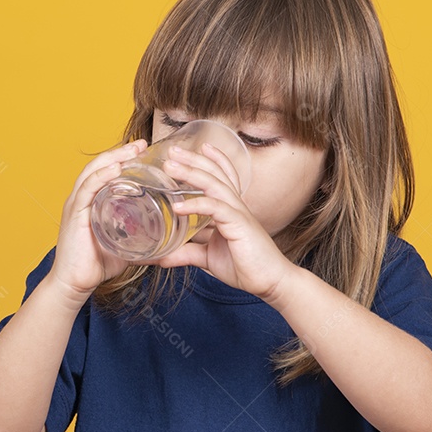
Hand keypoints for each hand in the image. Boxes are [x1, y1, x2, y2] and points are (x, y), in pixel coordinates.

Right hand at [46, 138, 148, 302]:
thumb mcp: (124, 245)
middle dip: (122, 152)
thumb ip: (140, 237)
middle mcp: (82, 197)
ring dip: (115, 158)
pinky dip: (101, 176)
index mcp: (91, 201)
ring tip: (134, 150)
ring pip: (94, 171)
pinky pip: (88, 188)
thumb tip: (166, 238)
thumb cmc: (96, 264)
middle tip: (143, 144)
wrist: (74, 284)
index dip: (123, 158)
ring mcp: (76, 204)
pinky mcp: (74, 214)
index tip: (144, 150)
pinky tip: (116, 168)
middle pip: (100, 165)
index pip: (106, 171)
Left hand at [141, 142, 294, 301]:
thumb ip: (186, 253)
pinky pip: (215, 209)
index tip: (188, 152)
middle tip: (171, 150)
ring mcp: (238, 213)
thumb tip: (161, 257)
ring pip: (214, 184)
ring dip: (190, 173)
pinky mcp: (239, 224)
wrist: (270, 281)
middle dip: (192, 160)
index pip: (220, 177)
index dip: (207, 161)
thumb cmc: (244, 266)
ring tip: (170, 166)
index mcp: (230, 209)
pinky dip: (195, 205)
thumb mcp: (208, 258)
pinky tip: (177, 206)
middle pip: (214, 174)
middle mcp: (235, 206)